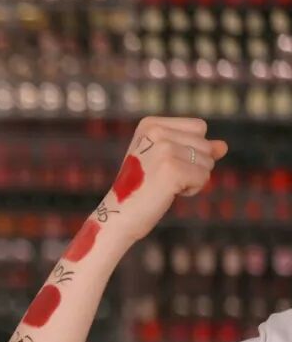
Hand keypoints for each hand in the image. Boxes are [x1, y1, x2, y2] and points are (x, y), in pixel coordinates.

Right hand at [107, 117, 227, 242]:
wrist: (119, 217)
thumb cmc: (142, 189)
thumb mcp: (166, 161)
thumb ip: (195, 148)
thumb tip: (223, 146)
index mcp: (150, 124)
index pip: (198, 127)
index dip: (190, 149)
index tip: (162, 164)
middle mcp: (156, 132)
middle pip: (205, 144)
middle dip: (193, 165)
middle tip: (161, 178)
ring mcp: (163, 150)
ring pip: (208, 161)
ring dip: (193, 178)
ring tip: (164, 186)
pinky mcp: (172, 169)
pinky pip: (204, 177)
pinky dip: (191, 189)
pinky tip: (168, 193)